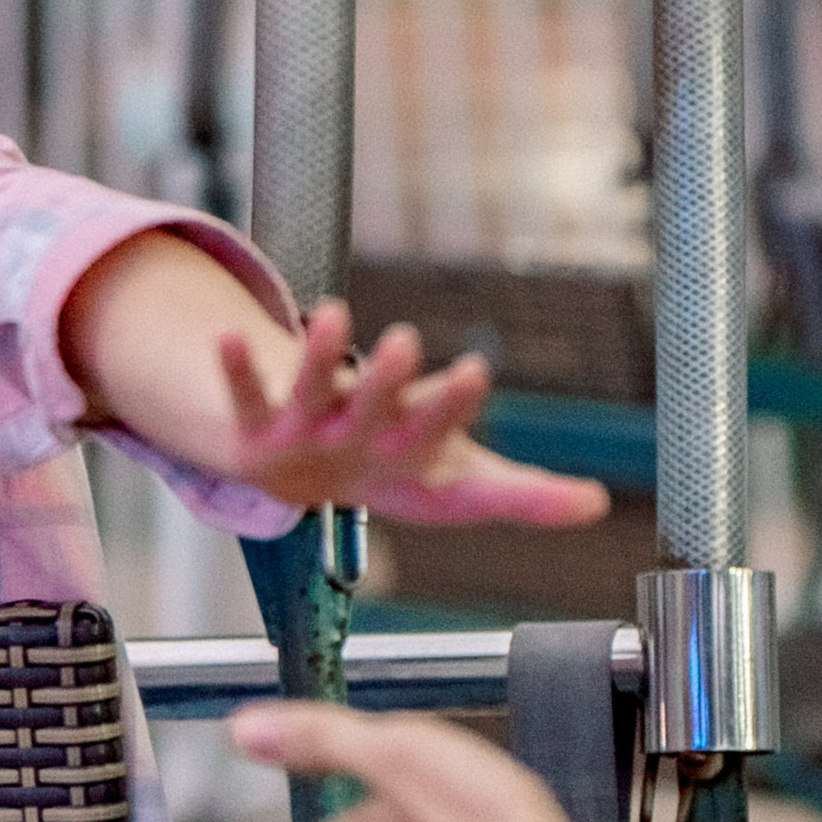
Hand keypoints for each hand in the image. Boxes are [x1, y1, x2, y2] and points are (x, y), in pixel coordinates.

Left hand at [222, 303, 607, 532]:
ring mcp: (306, 443)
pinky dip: (236, 370)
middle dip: (389, 388)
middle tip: (405, 342)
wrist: (301, 486)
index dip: (453, 411)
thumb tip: (598, 507)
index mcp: (410, 466)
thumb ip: (526, 497)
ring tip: (333, 314)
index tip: (472, 369)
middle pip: (375, 421)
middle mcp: (357, 456)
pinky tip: (223, 334)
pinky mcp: (259, 427)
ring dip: (319, 361)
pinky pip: (244, 397)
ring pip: (312, 400)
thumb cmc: (397, 470)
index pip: (439, 445)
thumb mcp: (460, 485)